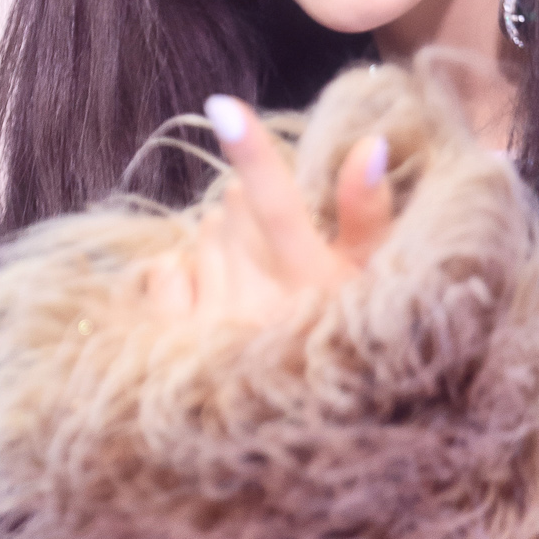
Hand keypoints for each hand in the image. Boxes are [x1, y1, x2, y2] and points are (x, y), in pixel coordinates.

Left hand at [143, 95, 393, 329]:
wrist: (304, 431)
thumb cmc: (352, 343)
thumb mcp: (373, 282)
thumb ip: (368, 213)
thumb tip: (370, 143)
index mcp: (313, 285)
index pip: (280, 208)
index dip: (254, 155)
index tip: (222, 106)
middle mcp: (258, 305)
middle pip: (233, 208)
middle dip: (251, 213)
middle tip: (279, 251)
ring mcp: (212, 326)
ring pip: (202, 235)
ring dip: (223, 246)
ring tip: (254, 285)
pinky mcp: (177, 345)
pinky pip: (165, 271)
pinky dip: (182, 273)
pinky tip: (211, 297)